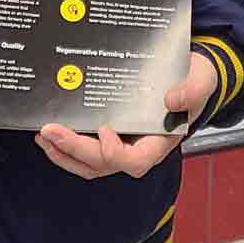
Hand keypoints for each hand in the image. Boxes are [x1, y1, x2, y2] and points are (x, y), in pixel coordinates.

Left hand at [35, 53, 218, 178]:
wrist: (189, 78)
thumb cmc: (194, 83)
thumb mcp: (200, 81)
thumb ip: (191, 91)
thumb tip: (172, 99)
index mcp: (160, 142)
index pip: (136, 161)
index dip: (116, 152)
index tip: (104, 129)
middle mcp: (139, 149)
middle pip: (104, 163)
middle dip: (75, 149)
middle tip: (51, 131)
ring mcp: (123, 146)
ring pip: (91, 164)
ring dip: (64, 153)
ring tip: (43, 136)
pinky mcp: (111, 137)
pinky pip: (86, 153)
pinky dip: (66, 148)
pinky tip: (50, 135)